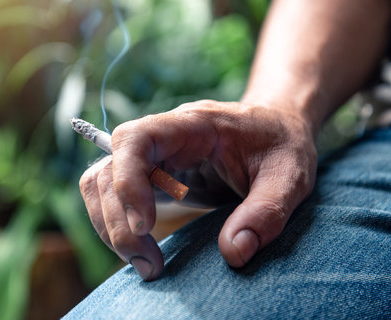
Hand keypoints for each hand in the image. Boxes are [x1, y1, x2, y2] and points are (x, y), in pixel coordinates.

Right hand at [79, 100, 316, 279]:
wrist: (276, 128)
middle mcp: (163, 138)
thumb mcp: (290, 176)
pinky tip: (143, 249)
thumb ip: (266, 211)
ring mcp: (154, 157)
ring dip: (109, 226)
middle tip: (150, 265)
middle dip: (116, 220)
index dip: (127, 180)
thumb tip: (233, 253)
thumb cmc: (282, 145)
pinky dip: (116, 225)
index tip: (146, 225)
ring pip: (100, 183)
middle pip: (108, 168)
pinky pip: (114, 196)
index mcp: (192, 125)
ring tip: (146, 264)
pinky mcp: (153, 177)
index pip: (135, 139)